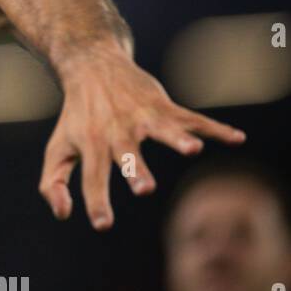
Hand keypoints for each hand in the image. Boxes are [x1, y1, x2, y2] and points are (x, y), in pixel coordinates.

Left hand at [39, 45, 245, 229]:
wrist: (92, 66)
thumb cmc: (76, 118)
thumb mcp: (57, 148)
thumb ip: (53, 183)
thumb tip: (65, 215)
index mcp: (91, 144)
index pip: (92, 177)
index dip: (97, 201)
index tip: (103, 224)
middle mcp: (117, 130)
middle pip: (127, 153)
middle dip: (136, 170)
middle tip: (145, 188)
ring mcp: (142, 116)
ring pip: (163, 129)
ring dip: (177, 138)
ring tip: (192, 150)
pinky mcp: (163, 106)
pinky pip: (193, 118)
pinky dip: (216, 128)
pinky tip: (237, 138)